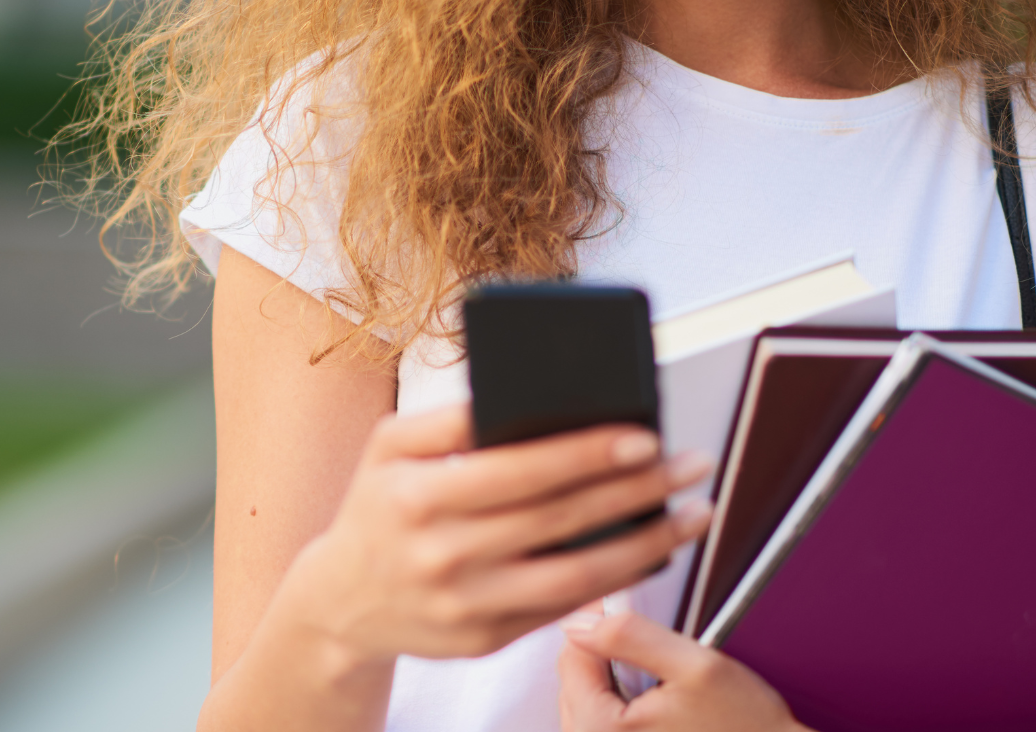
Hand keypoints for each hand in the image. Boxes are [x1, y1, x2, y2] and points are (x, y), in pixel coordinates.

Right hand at [275, 404, 713, 663]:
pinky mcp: (485, 640)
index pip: (520, 470)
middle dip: (637, 491)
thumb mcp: (389, 447)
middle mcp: (442, 555)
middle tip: (689, 464)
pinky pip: (563, 609)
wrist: (341, 602)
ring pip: (575, 575)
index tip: (644, 436)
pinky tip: (651, 552)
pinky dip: (615, 581)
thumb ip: (449, 420)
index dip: (588, 454)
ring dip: (646, 545)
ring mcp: (466, 605)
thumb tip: (516, 395)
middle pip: (560, 520)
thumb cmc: (378, 508)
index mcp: (418, 496)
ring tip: (694, 514)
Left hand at [558, 609, 810, 731]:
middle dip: (605, 653)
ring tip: (656, 681)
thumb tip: (578, 622)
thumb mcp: (696, 667)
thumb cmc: (745, 726)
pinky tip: (652, 703)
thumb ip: (630, 637)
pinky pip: (598, 723)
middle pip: (574, 679)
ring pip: (585, 699)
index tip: (624, 605)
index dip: (598, 620)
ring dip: (611, 678)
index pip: (572, 655)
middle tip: (652, 649)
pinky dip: (618, 704)